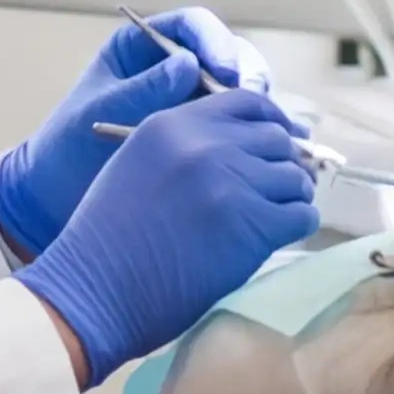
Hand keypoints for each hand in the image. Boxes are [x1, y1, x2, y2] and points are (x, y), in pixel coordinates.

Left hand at [0, 8, 257, 256]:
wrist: (56, 195)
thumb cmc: (68, 145)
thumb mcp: (101, 111)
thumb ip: (143, 89)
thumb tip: (188, 64)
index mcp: (143, 48)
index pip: (192, 27)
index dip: (215, 41)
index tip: (224, 72)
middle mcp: (175, 70)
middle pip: (227, 55)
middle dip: (245, 75)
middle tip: (253, 102)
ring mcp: (192, 104)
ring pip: (241, 93)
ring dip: (259, 107)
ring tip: (269, 130)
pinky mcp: (204, 138)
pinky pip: (239, 129)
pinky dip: (257, 137)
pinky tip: (269, 153)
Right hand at [18, 89, 316, 380]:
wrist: (93, 291)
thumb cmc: (108, 241)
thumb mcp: (137, 166)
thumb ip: (184, 147)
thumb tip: (244, 150)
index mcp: (173, 124)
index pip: (247, 103)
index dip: (271, 124)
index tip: (277, 147)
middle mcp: (205, 144)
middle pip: (277, 139)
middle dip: (283, 165)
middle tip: (277, 191)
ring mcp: (230, 183)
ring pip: (294, 177)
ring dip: (291, 197)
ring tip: (276, 217)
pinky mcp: (251, 225)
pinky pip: (301, 215)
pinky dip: (297, 224)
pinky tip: (279, 236)